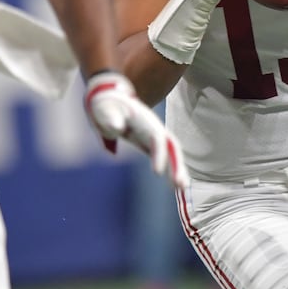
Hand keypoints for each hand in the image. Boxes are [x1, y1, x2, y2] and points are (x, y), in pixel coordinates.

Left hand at [84, 71, 188, 188]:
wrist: (109, 99)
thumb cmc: (106, 105)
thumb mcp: (105, 110)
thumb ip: (111, 118)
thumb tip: (118, 127)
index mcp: (145, 120)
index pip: (157, 138)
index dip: (159, 155)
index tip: (157, 173)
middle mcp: (154, 128)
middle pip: (171, 147)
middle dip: (177, 165)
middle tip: (181, 185)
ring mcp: (154, 136)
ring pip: (172, 154)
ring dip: (178, 170)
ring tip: (182, 189)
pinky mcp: (149, 144)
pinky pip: (164, 158)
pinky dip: (171, 171)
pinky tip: (175, 186)